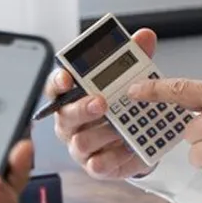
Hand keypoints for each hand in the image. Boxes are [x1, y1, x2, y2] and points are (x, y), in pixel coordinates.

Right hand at [51, 27, 159, 178]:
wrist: (142, 139)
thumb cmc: (125, 106)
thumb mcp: (131, 80)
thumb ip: (135, 58)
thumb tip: (144, 36)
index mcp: (73, 97)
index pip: (56, 87)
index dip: (59, 81)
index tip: (68, 77)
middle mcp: (71, 122)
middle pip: (66, 115)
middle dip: (83, 108)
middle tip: (102, 102)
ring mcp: (80, 145)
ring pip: (80, 141)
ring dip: (102, 133)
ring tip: (121, 127)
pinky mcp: (95, 166)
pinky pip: (98, 165)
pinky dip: (114, 157)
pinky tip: (127, 148)